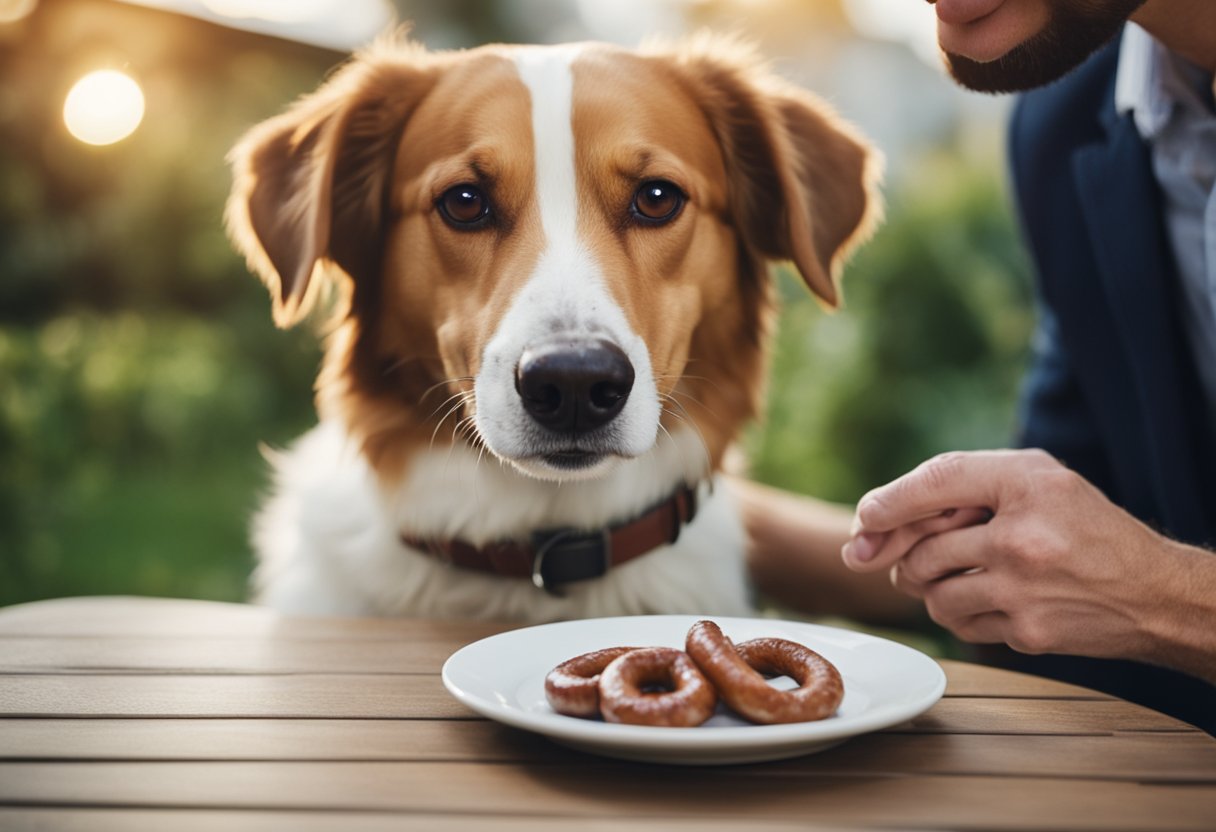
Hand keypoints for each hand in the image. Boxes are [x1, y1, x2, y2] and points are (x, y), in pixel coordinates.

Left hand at [840, 449, 1200, 665]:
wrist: (1154, 594)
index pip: (936, 481)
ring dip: (933, 587)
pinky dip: (961, 614)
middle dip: (910, 555)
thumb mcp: (1037, 480)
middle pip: (922, 549)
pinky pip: (958, 625)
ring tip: (964, 574)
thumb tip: (870, 520)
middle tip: (924, 554)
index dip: (889, 503)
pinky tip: (989, 599)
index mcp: (1027, 484)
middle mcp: (1023, 537)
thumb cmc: (1085, 528)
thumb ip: (961, 483)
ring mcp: (1023, 590)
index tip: (866, 519)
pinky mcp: (1026, 632)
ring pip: (931, 593)